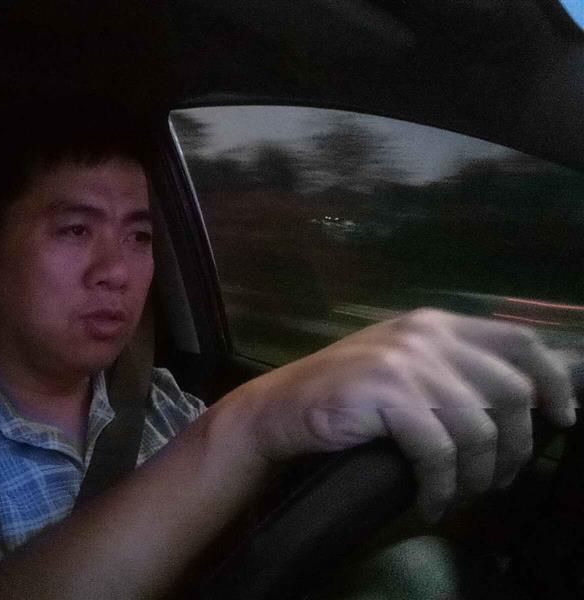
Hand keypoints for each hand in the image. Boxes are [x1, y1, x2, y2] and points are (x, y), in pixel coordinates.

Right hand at [240, 309, 576, 519]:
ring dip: (477, 476)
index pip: (520, 342)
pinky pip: (440, 452)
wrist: (278, 409)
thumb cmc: (342, 395)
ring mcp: (406, 362)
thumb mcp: (403, 367)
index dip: (554, 382)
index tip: (561, 420)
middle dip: (514, 448)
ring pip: (480, 429)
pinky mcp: (386, 394)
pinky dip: (441, 487)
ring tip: (458, 494)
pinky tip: (429, 502)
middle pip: (511, 392)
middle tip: (496, 479)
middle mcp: (426, 335)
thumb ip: (454, 370)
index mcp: (435, 324)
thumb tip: (525, 400)